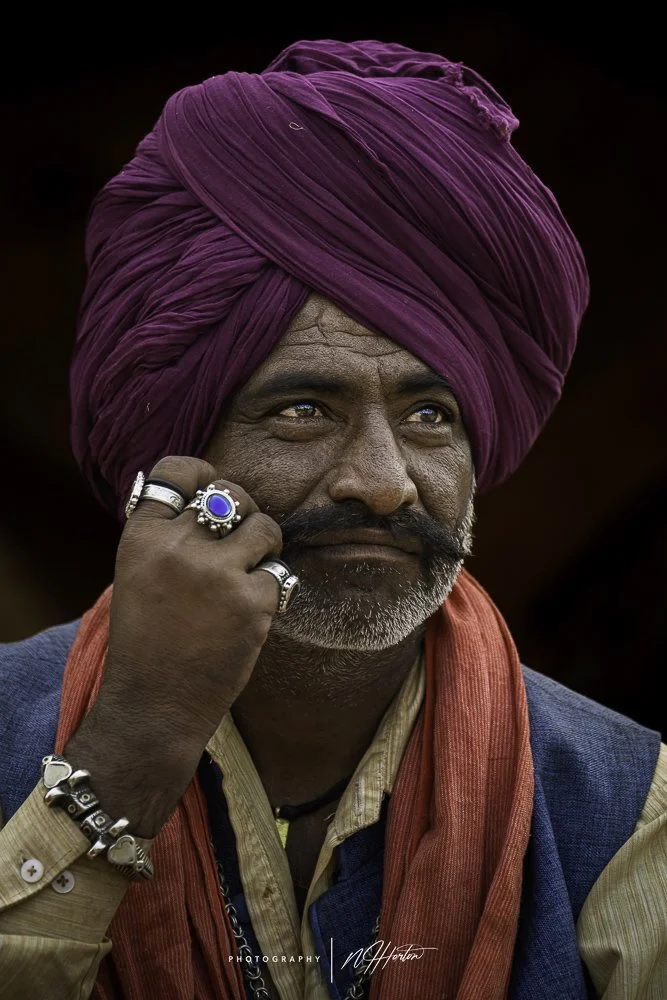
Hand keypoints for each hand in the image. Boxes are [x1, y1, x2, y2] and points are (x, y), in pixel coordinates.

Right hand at [65, 455, 284, 835]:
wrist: (154, 705)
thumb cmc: (147, 640)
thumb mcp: (137, 573)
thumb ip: (165, 532)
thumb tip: (203, 488)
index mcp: (142, 536)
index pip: (178, 471)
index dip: (202, 474)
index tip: (211, 487)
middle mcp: (177, 546)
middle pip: (230, 495)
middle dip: (242, 513)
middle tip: (238, 542)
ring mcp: (217, 573)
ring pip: (264, 526)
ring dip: (264, 546)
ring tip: (250, 574)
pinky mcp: (251, 602)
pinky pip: (279, 572)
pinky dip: (272, 590)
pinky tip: (252, 611)